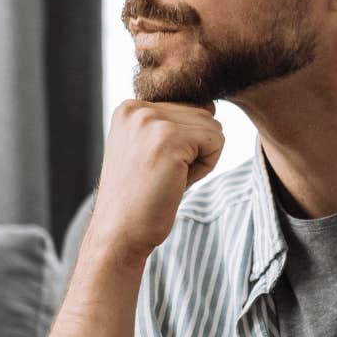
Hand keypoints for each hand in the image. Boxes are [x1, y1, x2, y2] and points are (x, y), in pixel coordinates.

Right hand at [85, 100, 224, 261]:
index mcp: (130, 108)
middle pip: (202, 115)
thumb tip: (211, 104)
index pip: (187, 108)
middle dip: (196, 149)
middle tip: (165, 176)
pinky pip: (217, 140)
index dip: (184, 144)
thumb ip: (175, 124)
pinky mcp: (168, 138)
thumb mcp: (153, 151)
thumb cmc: (141, 198)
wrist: (120, 232)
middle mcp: (138, 107)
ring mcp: (151, 120)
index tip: (156, 166)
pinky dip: (207, 166)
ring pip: (212, 126)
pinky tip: (178, 180)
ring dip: (202, 158)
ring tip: (170, 178)